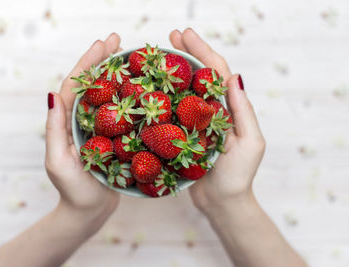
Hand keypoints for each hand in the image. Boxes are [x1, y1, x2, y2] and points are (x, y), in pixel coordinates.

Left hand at [45, 34, 120, 223]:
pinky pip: (120, 112)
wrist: (89, 211)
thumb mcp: (59, 162)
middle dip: (102, 60)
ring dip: (116, 73)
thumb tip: (54, 95)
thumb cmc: (73, 191)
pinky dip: (128, 96)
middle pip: (92, 84)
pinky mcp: (112, 137)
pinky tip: (140, 87)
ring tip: (128, 55)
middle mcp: (82, 120)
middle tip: (118, 40)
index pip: (76, 86)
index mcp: (67, 121)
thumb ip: (55, 130)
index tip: (103, 44)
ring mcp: (98, 127)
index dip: (88, 63)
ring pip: (107, 95)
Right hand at [170, 29, 265, 214]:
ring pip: (184, 90)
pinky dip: (164, 97)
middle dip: (187, 53)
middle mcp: (212, 110)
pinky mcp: (182, 135)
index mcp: (229, 108)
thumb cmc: (238, 177)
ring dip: (174, 71)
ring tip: (158, 56)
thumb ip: (243, 112)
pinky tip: (151, 89)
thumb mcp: (249, 143)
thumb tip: (233, 77)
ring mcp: (196, 122)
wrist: (221, 202)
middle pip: (200, 75)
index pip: (216, 72)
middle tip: (169, 37)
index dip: (202, 51)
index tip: (184, 35)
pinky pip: (173, 112)